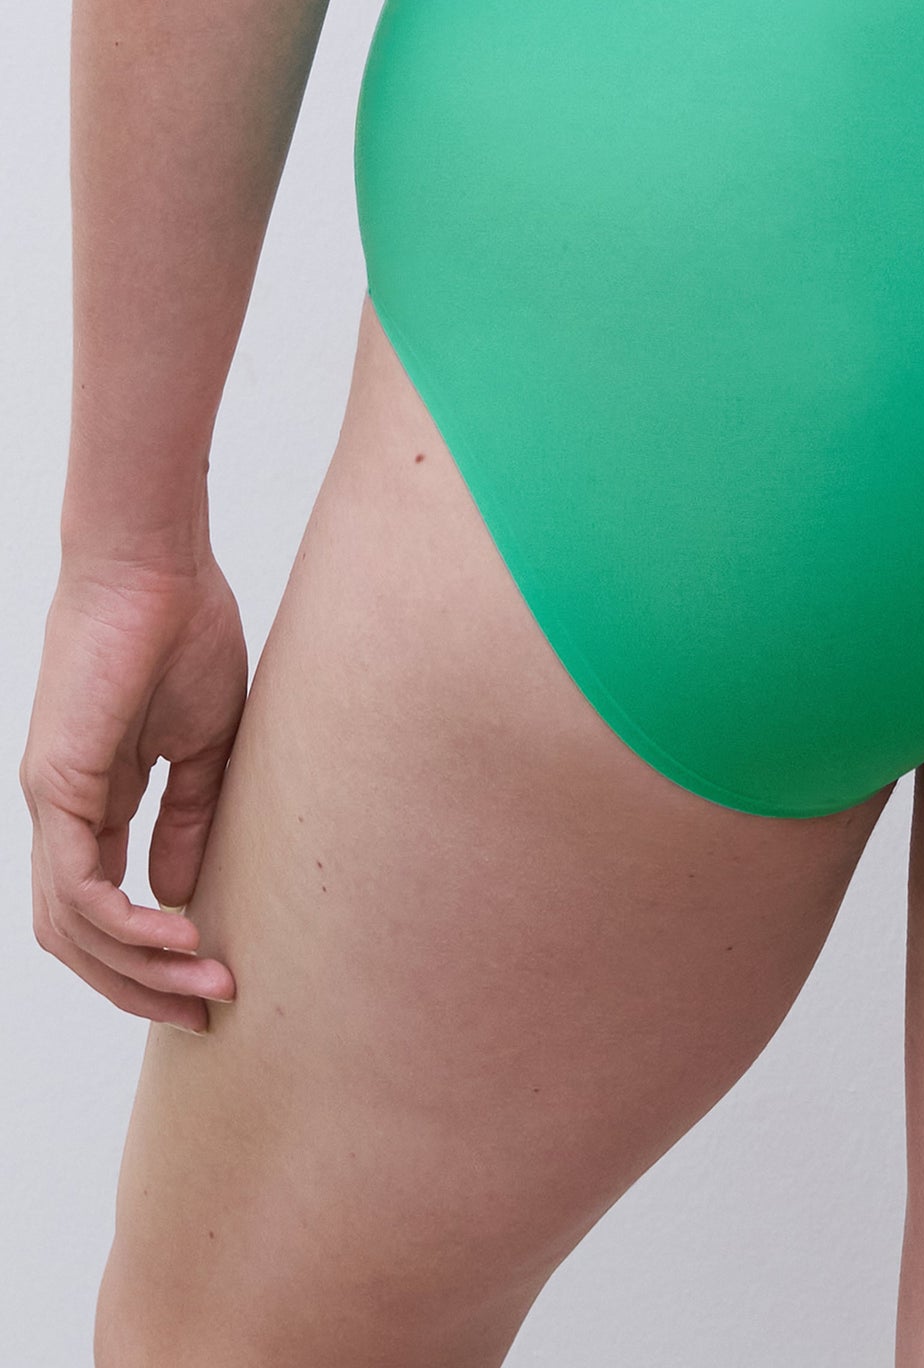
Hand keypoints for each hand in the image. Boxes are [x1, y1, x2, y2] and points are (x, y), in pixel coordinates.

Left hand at [20, 556, 246, 1032]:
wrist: (156, 570)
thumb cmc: (185, 636)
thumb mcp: (204, 745)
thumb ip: (189, 816)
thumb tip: (175, 892)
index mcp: (93, 803)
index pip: (103, 907)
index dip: (151, 956)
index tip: (215, 980)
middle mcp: (60, 814)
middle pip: (78, 937)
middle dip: (140, 986)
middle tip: (207, 1011)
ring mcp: (50, 803)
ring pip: (73, 927)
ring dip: (138, 970)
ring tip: (208, 983)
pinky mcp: (55, 787)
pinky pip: (78, 886)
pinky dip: (125, 924)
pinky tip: (179, 936)